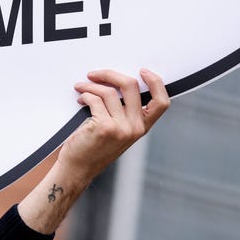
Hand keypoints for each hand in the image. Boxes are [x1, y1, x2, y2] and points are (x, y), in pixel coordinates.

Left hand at [18, 68, 168, 233]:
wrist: (77, 169)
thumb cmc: (93, 147)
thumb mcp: (117, 131)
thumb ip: (124, 113)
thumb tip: (116, 82)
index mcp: (142, 127)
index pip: (162, 103)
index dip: (156, 82)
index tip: (142, 71)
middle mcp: (136, 128)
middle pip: (131, 86)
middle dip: (110, 74)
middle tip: (95, 73)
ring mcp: (121, 128)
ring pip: (109, 91)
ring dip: (91, 85)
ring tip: (81, 87)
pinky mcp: (104, 128)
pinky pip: (95, 100)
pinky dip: (85, 95)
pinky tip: (80, 99)